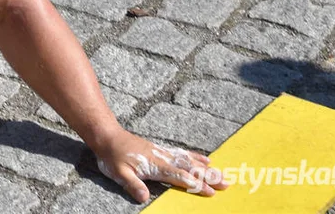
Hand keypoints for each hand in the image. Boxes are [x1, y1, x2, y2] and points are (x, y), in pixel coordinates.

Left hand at [93, 129, 227, 202]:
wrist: (107, 136)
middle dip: (208, 176)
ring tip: (222, 173)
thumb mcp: (118, 173)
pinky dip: (195, 156)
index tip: (210, 192)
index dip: (195, 184)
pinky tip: (205, 159)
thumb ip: (132, 184)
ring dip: (206, 168)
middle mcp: (162, 158)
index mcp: (154, 165)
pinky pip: (182, 153)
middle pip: (189, 168)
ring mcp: (163, 153)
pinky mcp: (160, 150)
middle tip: (226, 183)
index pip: (179, 177)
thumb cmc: (112, 157)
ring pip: (189, 160)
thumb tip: (144, 197)